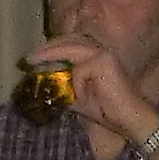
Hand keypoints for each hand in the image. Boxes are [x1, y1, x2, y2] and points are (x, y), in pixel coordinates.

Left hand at [32, 35, 158, 150]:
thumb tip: (47, 86)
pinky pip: (80, 71)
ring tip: (33, 60)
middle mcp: (99, 50)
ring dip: (51, 54)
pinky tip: (83, 97)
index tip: (34, 58)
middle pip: (68, 41)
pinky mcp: (103, 61)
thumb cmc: (108, 110)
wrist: (129, 118)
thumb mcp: (80, 98)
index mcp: (95, 56)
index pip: (70, 45)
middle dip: (47, 48)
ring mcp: (102, 53)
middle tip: (29, 57)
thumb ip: (66, 88)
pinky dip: (77, 85)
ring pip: (70, 49)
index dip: (52, 49)